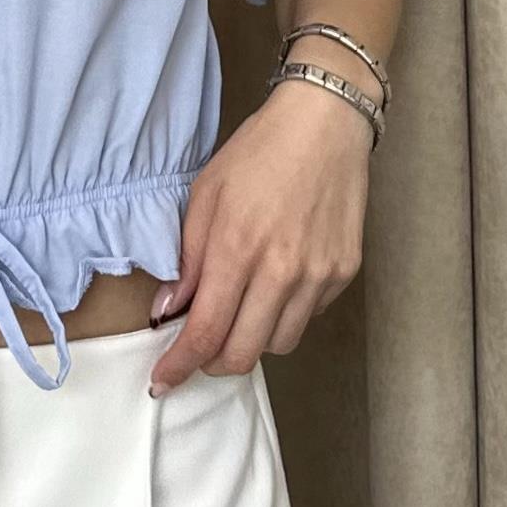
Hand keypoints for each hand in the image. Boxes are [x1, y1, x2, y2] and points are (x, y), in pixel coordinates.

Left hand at [147, 82, 373, 393]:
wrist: (325, 124)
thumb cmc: (258, 153)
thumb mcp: (205, 195)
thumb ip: (187, 260)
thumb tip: (168, 311)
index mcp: (237, 248)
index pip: (205, 333)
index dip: (180, 366)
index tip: (162, 382)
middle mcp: (281, 271)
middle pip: (242, 354)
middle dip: (213, 363)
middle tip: (199, 349)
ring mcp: (318, 275)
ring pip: (278, 343)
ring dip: (251, 339)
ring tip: (240, 309)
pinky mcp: (343, 273)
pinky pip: (307, 317)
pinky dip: (284, 314)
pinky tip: (276, 283)